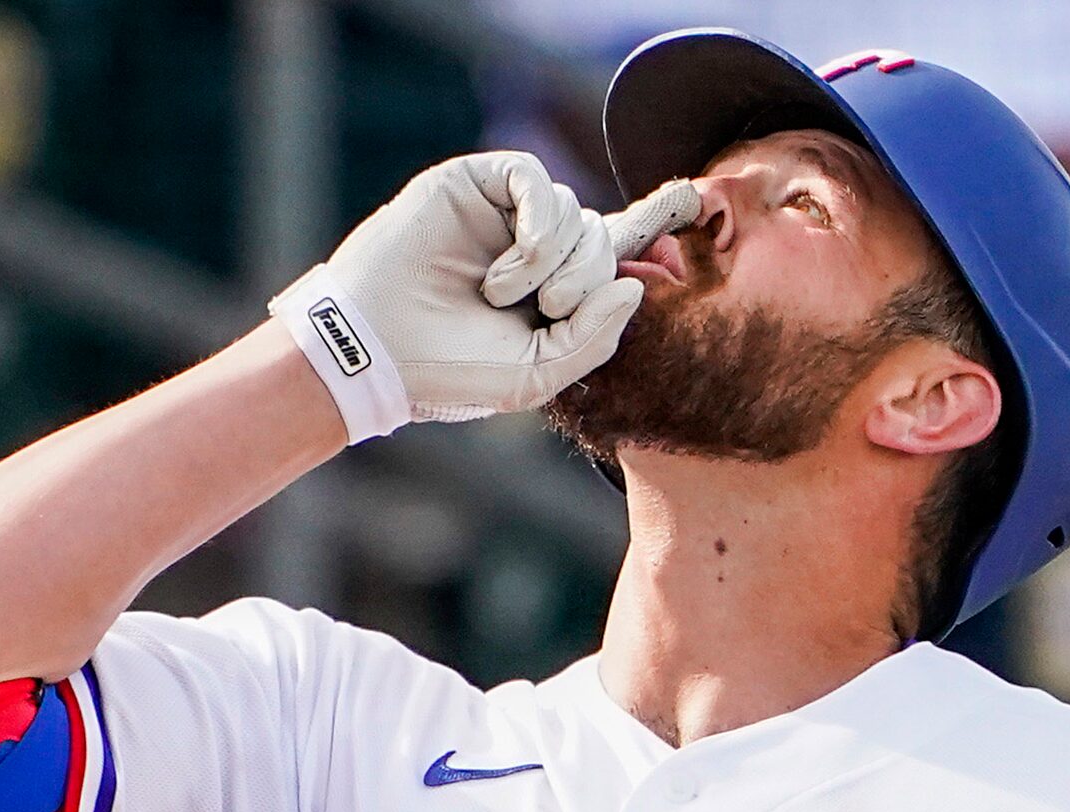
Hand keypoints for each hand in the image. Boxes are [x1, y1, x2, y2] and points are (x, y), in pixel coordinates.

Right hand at [270, 151, 701, 439]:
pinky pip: (534, 179)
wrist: (375, 350)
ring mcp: (504, 214)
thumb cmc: (449, 372)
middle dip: (589, 277)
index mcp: (553, 291)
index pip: (616, 247)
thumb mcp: (536, 375)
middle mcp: (534, 247)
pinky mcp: (474, 184)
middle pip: (603, 239)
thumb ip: (594, 338)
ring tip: (504, 298)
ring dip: (555, 261)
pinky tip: (511, 267)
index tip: (694, 198)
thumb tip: (635, 283)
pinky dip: (539, 225)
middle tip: (548, 310)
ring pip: (575, 211)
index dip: (655, 218)